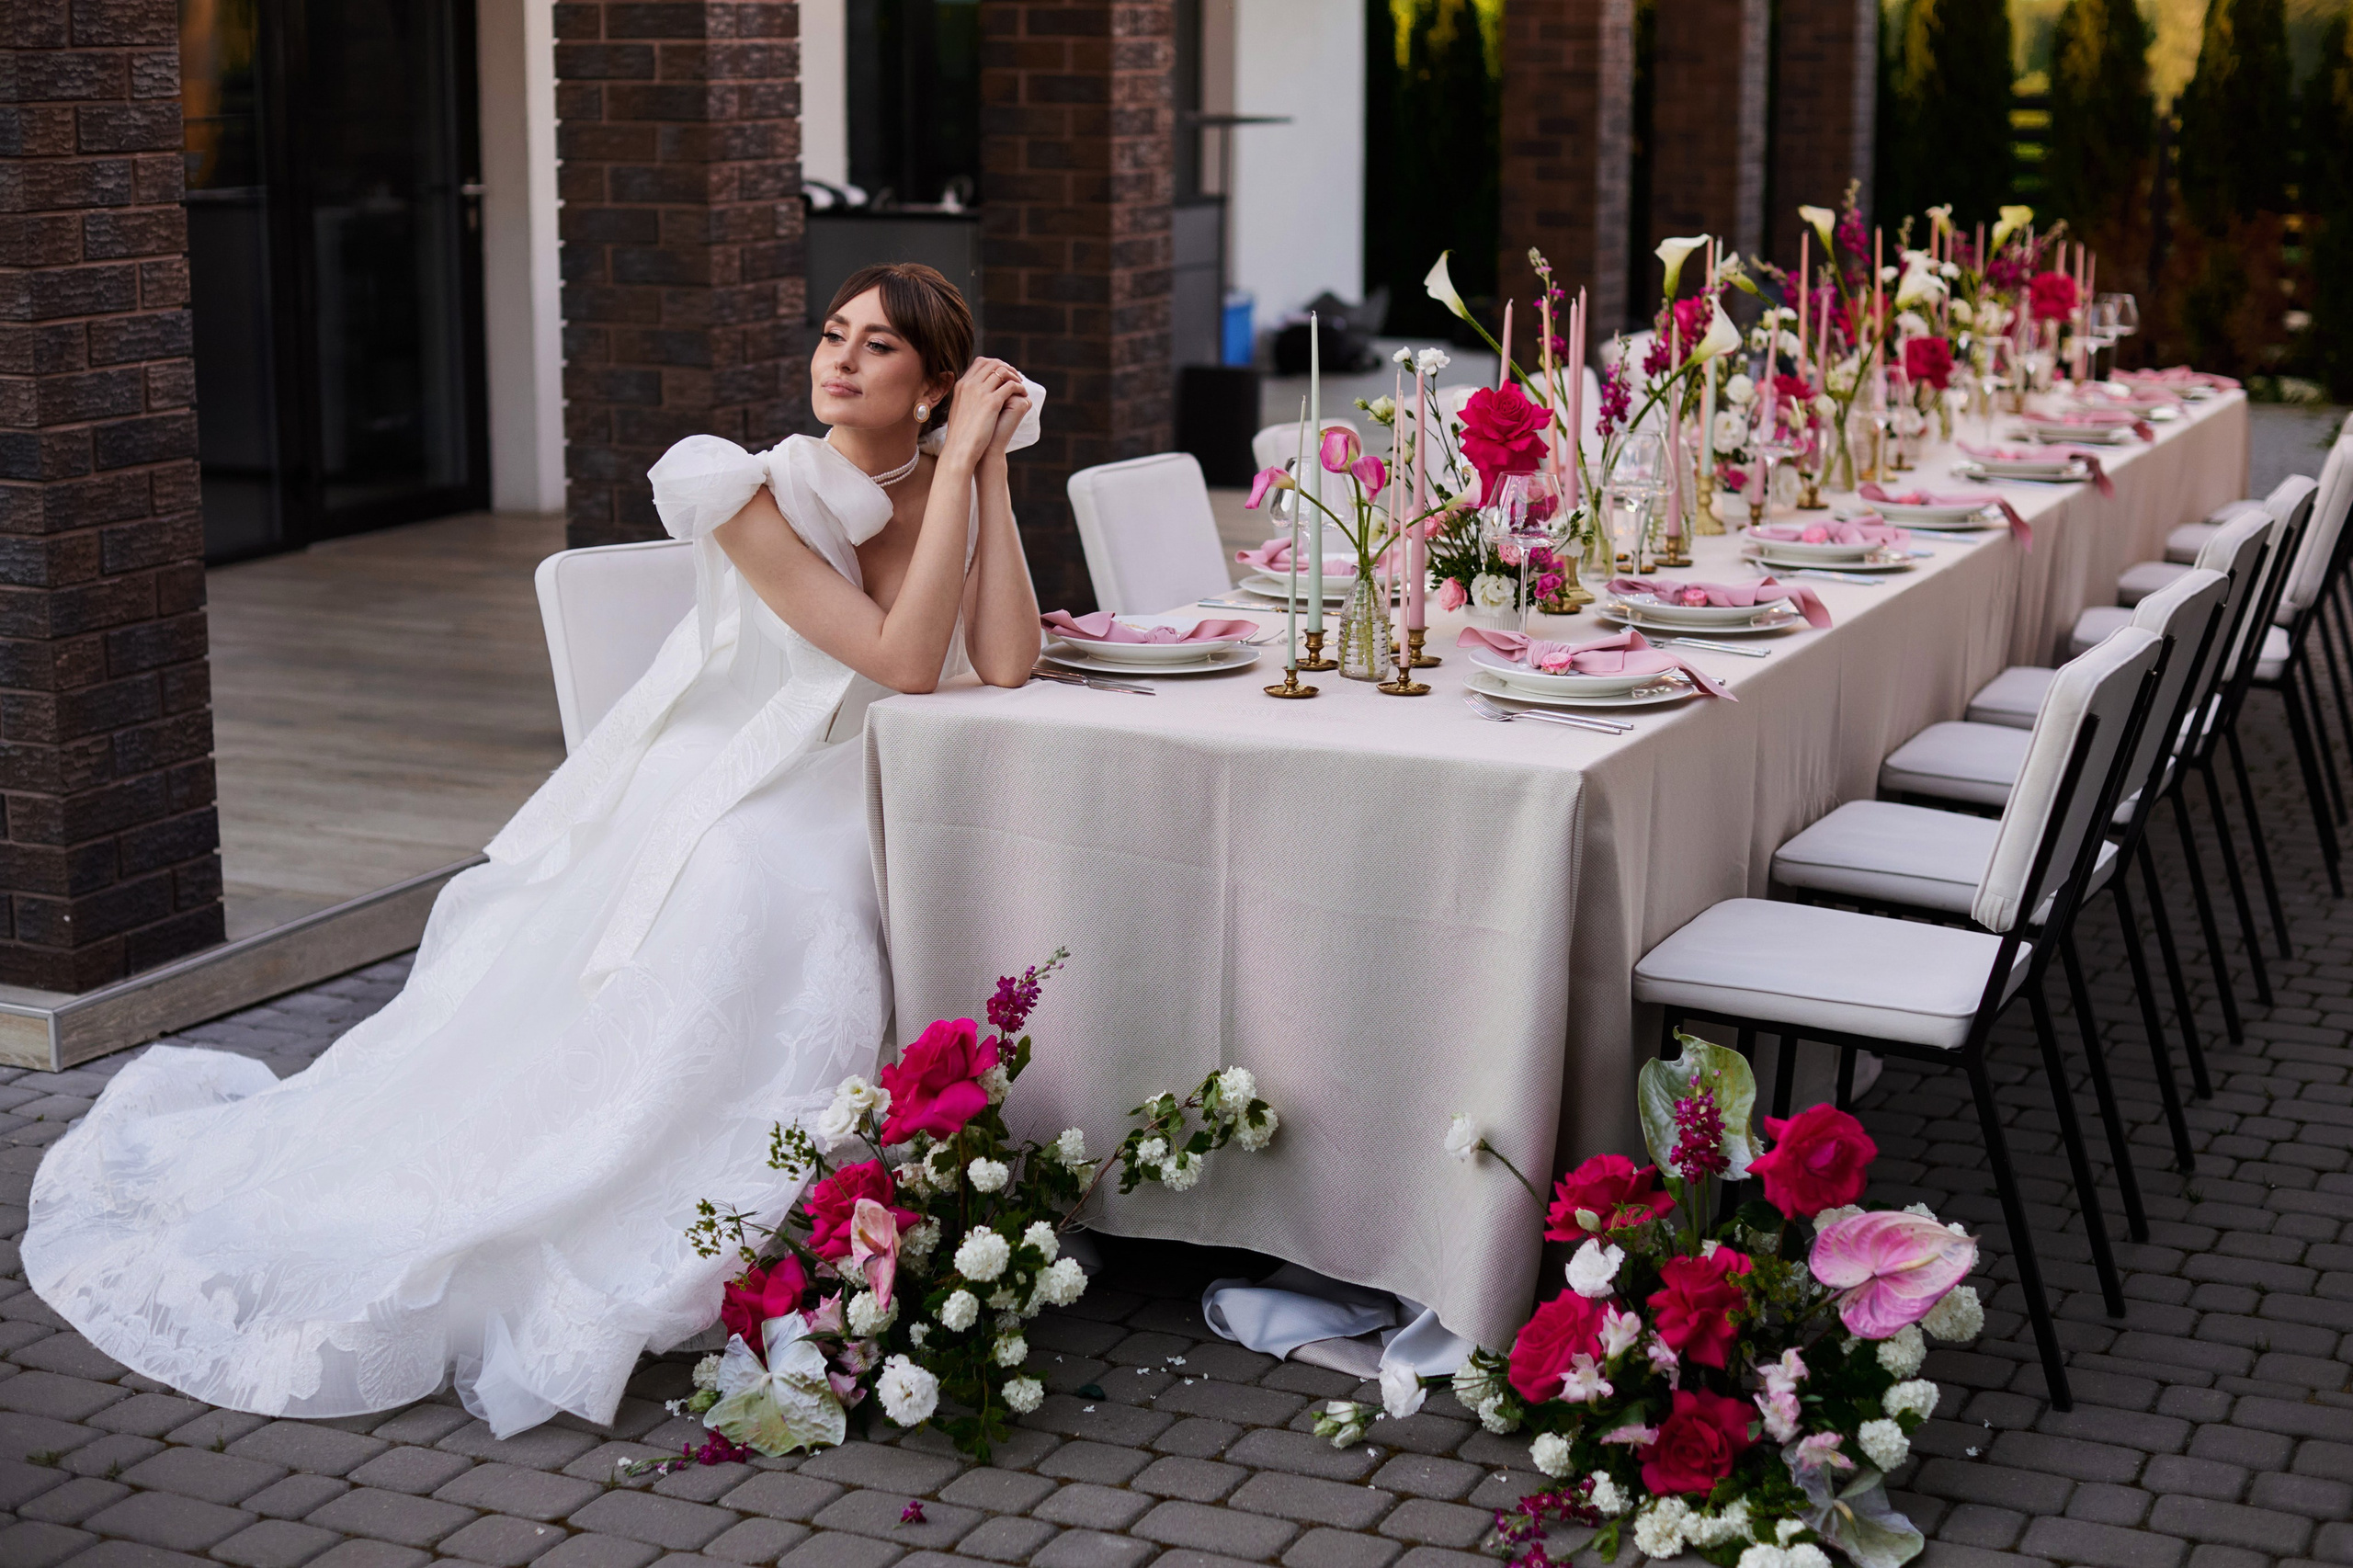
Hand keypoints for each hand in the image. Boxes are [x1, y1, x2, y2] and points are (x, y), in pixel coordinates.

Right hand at [938, 358, 1023, 472]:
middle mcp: (969, 385)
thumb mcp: (959, 411)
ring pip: (1002, 371)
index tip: (1004, 374)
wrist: (959, 449)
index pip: (980, 363)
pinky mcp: (991, 402)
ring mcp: (980, 392)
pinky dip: (1020, 387)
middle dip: (1007, 367)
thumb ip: (966, 399)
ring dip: (1015, 376)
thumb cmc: (960, 436)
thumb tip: (973, 397)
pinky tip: (1023, 394)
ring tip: (1020, 385)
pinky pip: (1011, 386)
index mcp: (961, 385)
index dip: (995, 365)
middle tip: (1015, 377)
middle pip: (992, 363)